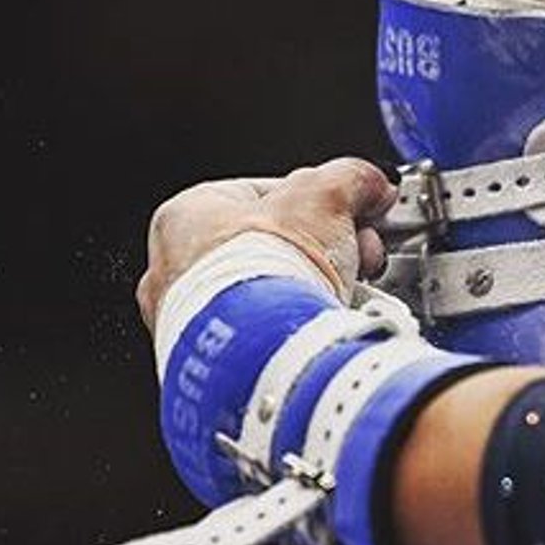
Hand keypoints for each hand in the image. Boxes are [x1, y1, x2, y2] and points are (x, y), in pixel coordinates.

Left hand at [134, 158, 398, 331]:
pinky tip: (329, 325)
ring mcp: (191, 324)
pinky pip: (267, 336)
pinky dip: (301, 329)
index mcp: (185, 216)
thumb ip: (349, 179)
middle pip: (270, 247)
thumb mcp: (325, 198)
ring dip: (317, 289)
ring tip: (349, 291)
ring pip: (271, 293)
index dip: (318, 201)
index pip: (262, 194)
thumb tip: (369, 183)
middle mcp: (175, 271)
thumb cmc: (272, 271)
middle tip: (357, 253)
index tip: (351, 211)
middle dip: (323, 250)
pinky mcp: (216, 365)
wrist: (265, 354)